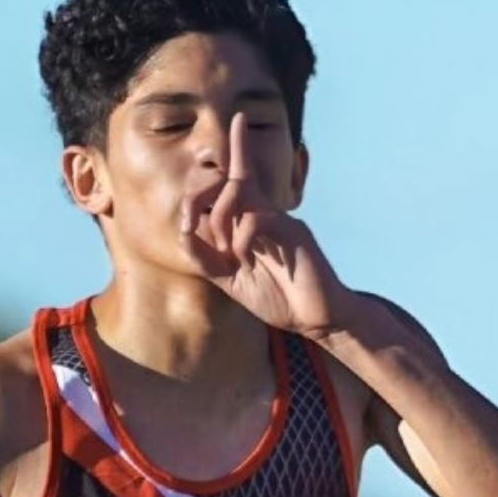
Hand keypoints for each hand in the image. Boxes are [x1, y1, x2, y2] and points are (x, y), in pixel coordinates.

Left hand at [179, 112, 352, 338]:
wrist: (314, 319)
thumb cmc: (277, 298)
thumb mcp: (231, 282)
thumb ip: (207, 260)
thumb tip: (184, 232)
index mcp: (246, 222)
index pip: (226, 182)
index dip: (198, 189)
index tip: (186, 226)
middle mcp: (262, 213)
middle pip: (225, 177)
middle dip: (197, 197)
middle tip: (188, 226)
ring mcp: (278, 219)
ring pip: (238, 190)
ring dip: (219, 219)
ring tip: (225, 251)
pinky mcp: (292, 231)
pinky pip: (256, 219)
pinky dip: (241, 241)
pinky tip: (246, 261)